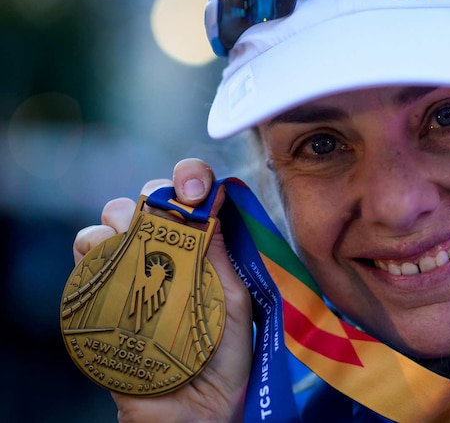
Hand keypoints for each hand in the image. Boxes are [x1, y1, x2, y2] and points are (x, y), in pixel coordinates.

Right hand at [73, 159, 252, 422]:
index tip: (197, 186)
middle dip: (151, 195)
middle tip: (168, 214)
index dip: (189, 179)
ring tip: (137, 239)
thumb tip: (212, 208)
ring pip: (105, 227)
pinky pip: (84, 266)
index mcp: (197, 252)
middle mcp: (158, 258)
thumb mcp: (236, 304)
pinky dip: (93, 254)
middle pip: (141, 203)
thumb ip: (223, 259)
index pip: (188, 201)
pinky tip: (111, 263)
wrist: (202, 412)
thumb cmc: (225, 359)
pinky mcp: (98, 304)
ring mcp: (125, 279)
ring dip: (119, 222)